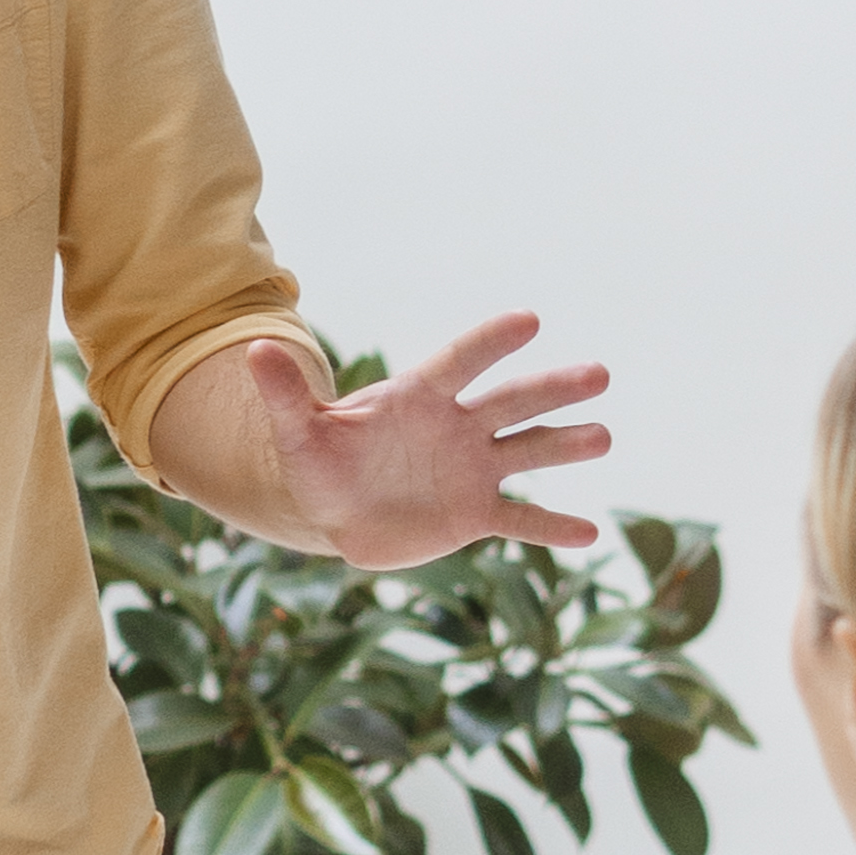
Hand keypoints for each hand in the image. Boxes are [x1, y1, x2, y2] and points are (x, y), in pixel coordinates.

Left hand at [236, 316, 613, 571]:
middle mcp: (457, 426)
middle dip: (553, 390)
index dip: (489, 342)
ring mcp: (471, 469)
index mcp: (419, 397)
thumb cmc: (317, 460)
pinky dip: (550, 528)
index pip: (459, 363)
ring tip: (602, 436)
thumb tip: (253, 350)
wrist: (332, 509)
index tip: (529, 320)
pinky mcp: (474, 514)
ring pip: (526, 454)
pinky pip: (520, 520)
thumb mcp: (297, 432)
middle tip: (597, 374)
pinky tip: (589, 535)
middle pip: (510, 402)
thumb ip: (285, 396)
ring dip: (564, 446)